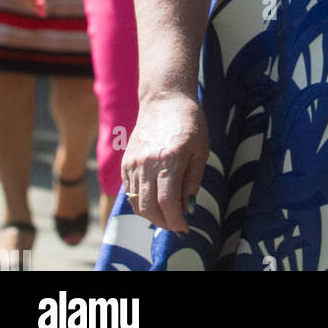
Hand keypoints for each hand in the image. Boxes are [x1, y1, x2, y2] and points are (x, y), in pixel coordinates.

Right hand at [122, 93, 208, 233]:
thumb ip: (192, 182)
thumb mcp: (200, 151)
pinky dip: (140, 203)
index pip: (168, 203)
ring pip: (136, 203)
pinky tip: (154, 201)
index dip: (176, 221)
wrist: (164, 99)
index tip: (185, 228)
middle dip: (163, 223)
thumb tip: (188, 209)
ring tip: (166, 215)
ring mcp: (133, 163)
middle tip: (176, 225)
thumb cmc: (189, 122)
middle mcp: (147, 163)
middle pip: (149, 208)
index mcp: (170, 160)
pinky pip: (129, 192)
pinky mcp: (126, 162)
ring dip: (151, 216)